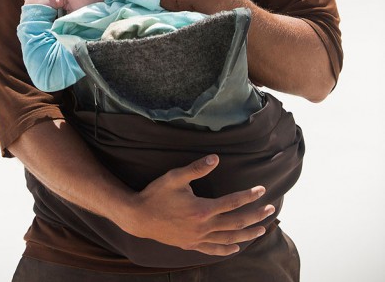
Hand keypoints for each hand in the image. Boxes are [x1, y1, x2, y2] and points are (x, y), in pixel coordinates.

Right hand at [121, 155, 273, 255]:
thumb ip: (197, 168)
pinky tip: (236, 247)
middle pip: (236, 223)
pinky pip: (214, 250)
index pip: (233, 203)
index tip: (262, 189)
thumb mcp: (175, 176)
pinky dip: (227, 249)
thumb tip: (216, 158)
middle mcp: (203, 227)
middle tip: (270, 209)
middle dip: (255, 216)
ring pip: (229, 239)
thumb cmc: (156, 194)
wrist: (138, 218)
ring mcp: (198, 239)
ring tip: (262, 229)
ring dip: (247, 234)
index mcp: (202, 210)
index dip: (249, 196)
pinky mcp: (191, 245)